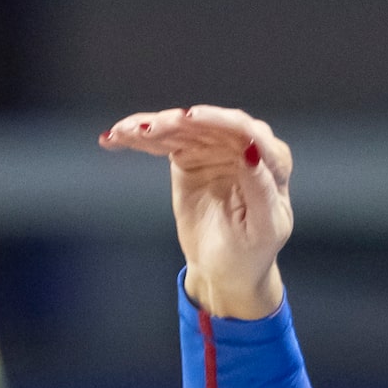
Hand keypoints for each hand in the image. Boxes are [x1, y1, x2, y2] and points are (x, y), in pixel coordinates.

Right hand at [102, 105, 295, 321]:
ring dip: (150, 127)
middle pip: (209, 124)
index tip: (189, 118)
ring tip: (124, 131)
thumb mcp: (263, 228)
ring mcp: (213, 148)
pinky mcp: (188, 155)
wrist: (224, 269)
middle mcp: (244, 145)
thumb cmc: (251, 252)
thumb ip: (260, 190)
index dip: (217, 122)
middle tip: (150, 128)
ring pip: (181, 129)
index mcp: (272, 160)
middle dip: (177, 122)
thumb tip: (251, 151)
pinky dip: (138, 138)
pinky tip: (115, 137)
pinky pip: (162, 141)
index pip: (246, 132)